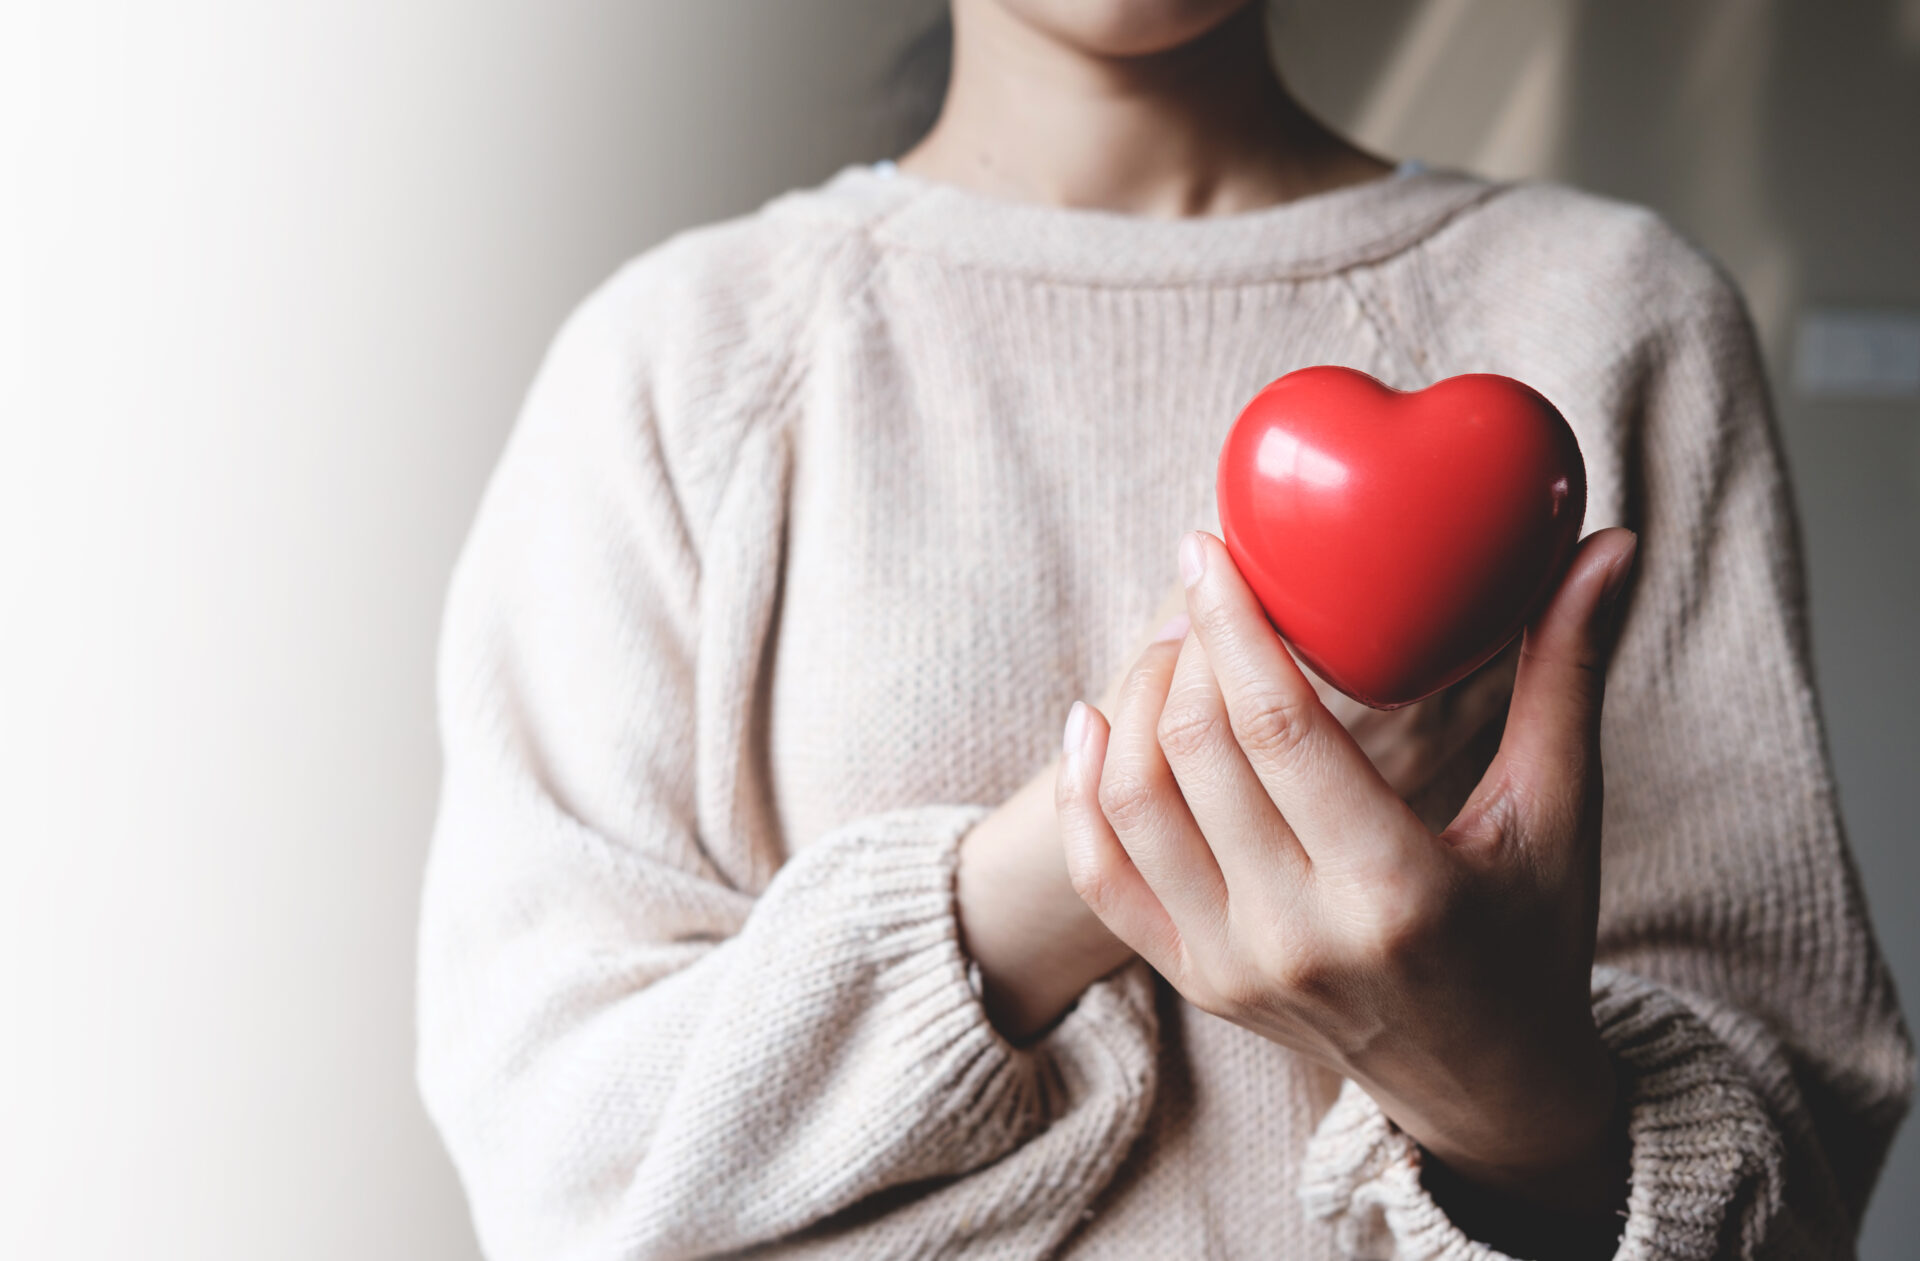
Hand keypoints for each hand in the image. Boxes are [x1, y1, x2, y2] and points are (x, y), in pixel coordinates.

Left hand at [1055, 528, 1637, 1219]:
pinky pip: (1101, 873)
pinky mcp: (1193, 982)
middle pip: (1195, 752)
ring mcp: (1232, 966)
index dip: (1232, 625)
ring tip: (1170, 648)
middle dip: (1187, 649)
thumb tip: (1611, 545)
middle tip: (1203, 590)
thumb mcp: (1560, 813)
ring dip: (1136, 703)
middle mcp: (1296, 934)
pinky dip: (1085, 789)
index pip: (1278, 728)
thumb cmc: (1531, 938)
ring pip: (1132, 803)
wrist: (1485, 1088)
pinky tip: (1096, 720)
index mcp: (1394, 888)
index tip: (1208, 546)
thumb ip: (1568, 675)